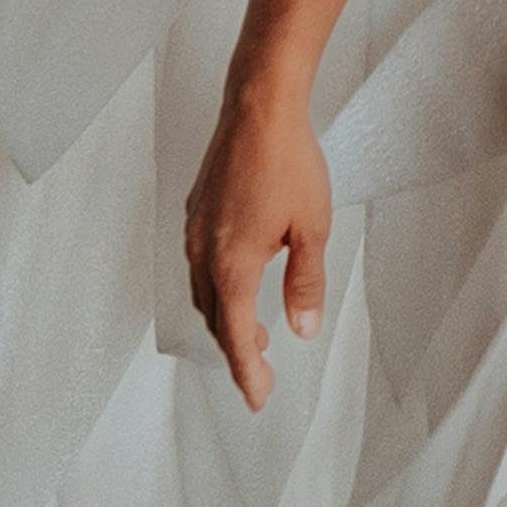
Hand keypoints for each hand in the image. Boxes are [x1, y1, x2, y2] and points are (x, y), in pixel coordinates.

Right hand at [185, 74, 331, 407]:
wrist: (258, 107)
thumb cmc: (289, 162)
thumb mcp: (312, 229)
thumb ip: (305, 284)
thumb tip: (301, 330)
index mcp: (231, 264)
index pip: (235, 337)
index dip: (247, 373)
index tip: (258, 399)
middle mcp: (203, 251)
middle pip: (214, 319)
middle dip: (237, 350)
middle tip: (262, 371)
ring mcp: (195, 229)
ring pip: (203, 292)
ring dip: (226, 319)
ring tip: (258, 332)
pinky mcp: (196, 210)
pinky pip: (199, 264)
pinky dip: (218, 287)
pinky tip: (242, 280)